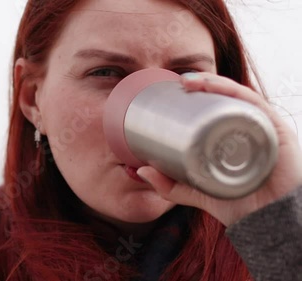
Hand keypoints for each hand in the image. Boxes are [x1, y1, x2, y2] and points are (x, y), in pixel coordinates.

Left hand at [136, 72, 301, 226]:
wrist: (268, 225)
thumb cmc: (239, 206)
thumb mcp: (196, 192)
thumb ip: (170, 185)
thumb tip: (140, 170)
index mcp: (235, 137)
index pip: (218, 107)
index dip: (199, 92)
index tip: (175, 87)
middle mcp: (250, 128)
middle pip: (227, 97)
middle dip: (203, 83)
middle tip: (179, 82)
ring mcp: (264, 128)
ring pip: (238, 96)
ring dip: (214, 82)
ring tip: (189, 80)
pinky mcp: (276, 131)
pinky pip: (255, 104)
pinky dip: (234, 91)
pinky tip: (214, 86)